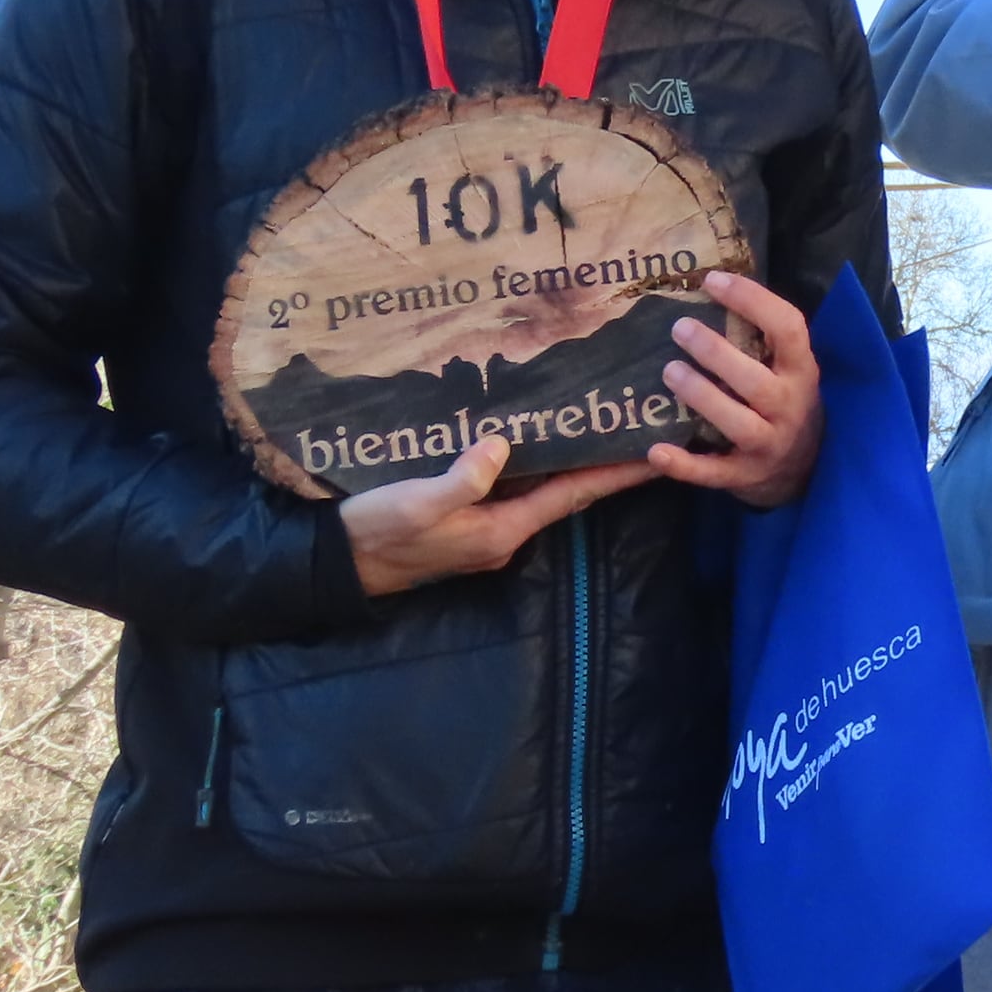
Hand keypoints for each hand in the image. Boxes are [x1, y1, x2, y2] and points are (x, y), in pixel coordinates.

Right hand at [341, 444, 657, 596]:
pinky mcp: (465, 520)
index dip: (615, 475)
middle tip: (634, 428)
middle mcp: (504, 534)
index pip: (573, 496)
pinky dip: (534, 465)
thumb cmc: (377, 532)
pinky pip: (512, 489)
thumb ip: (462, 480)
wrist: (336, 564)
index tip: (656, 456)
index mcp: (503, 530)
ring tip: (599, 428)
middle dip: (601, 465)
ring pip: (540, 490)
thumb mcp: (417, 504)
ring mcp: (485, 530)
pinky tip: (535, 441)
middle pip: (566, 493)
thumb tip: (501, 447)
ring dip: (570, 463)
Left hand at [648, 268, 824, 509]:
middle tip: (679, 328)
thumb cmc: (784, 402)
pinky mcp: (745, 476)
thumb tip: (711, 284)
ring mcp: (769, 445)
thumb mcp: (788, 369)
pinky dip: (684, 464)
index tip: (713, 280)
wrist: (805, 469)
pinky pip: (713, 473)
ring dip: (701, 396)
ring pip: (736, 423)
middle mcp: (790, 407)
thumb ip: (762, 339)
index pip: (788, 328)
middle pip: (755, 380)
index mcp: (801, 371)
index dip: (753, 300)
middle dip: (716, 352)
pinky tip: (656, 450)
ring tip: (669, 370)